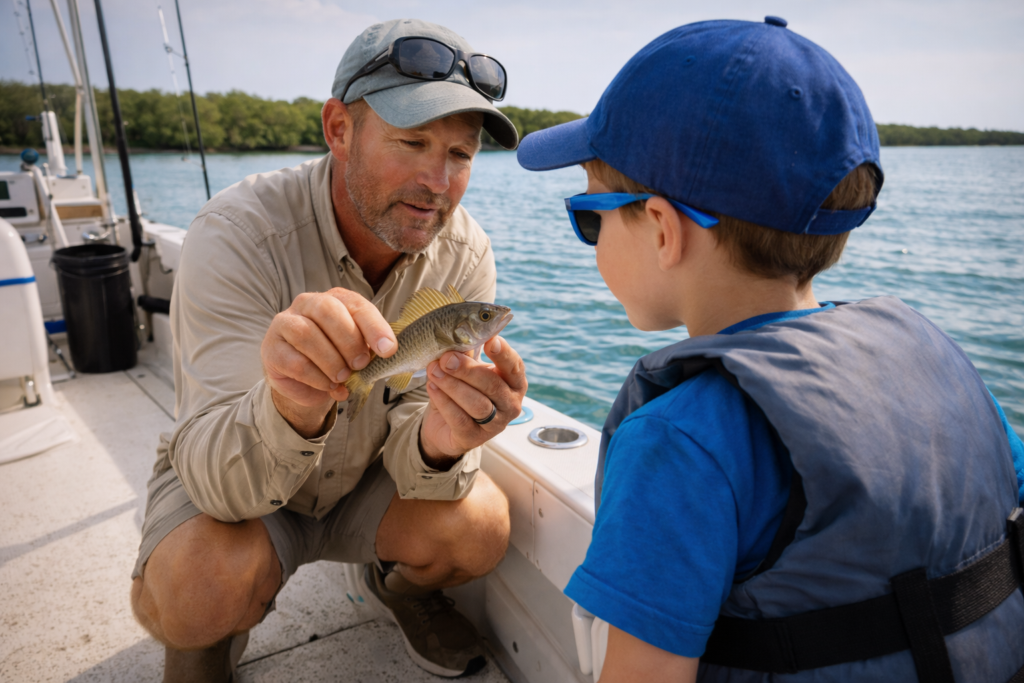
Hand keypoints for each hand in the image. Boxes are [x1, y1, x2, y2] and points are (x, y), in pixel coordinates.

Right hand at [261, 288, 396, 436]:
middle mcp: (308, 303)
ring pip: (307, 334)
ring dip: (331, 360)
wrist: (306, 381)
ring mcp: (285, 323)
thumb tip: (387, 354)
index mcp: (336, 299)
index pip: (356, 304)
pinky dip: (316, 377)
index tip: (388, 349)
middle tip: (361, 364)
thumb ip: (370, 349)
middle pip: (328, 311)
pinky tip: (328, 385)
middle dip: (349, 341)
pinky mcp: (272, 348)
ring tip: (343, 377)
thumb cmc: (337, 358)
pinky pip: (294, 361)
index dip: (374, 327)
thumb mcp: (358, 351)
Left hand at [420, 336, 526, 467]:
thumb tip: (457, 336)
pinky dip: (444, 402)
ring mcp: (495, 424)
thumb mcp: (467, 369)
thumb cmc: (464, 390)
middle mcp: (510, 404)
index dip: (504, 354)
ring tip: (434, 371)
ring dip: (453, 386)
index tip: (490, 341)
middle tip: (447, 358)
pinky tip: (433, 388)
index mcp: (514, 382)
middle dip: (468, 370)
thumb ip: (466, 354)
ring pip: (477, 404)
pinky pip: (460, 419)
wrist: (445, 425)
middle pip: (493, 386)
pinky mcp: (474, 438)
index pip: (514, 367)